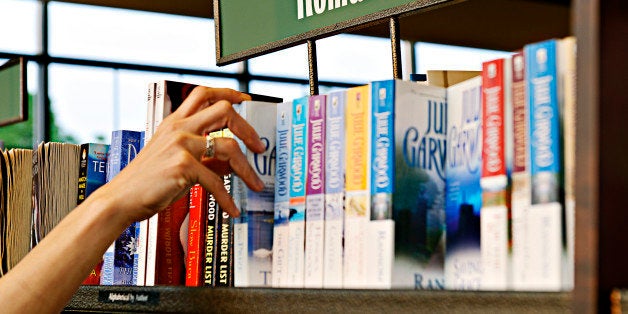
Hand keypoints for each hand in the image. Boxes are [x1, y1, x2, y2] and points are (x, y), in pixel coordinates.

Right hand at [99, 86, 265, 223]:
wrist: (120, 199)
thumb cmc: (146, 182)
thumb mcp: (176, 162)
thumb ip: (204, 158)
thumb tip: (230, 164)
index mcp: (174, 123)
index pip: (203, 95)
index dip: (227, 93)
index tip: (246, 99)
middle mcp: (179, 129)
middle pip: (223, 111)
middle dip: (247, 128)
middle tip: (259, 147)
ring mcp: (181, 145)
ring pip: (228, 147)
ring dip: (247, 169)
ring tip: (255, 184)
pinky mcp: (183, 166)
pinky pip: (216, 181)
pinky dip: (228, 198)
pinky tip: (233, 209)